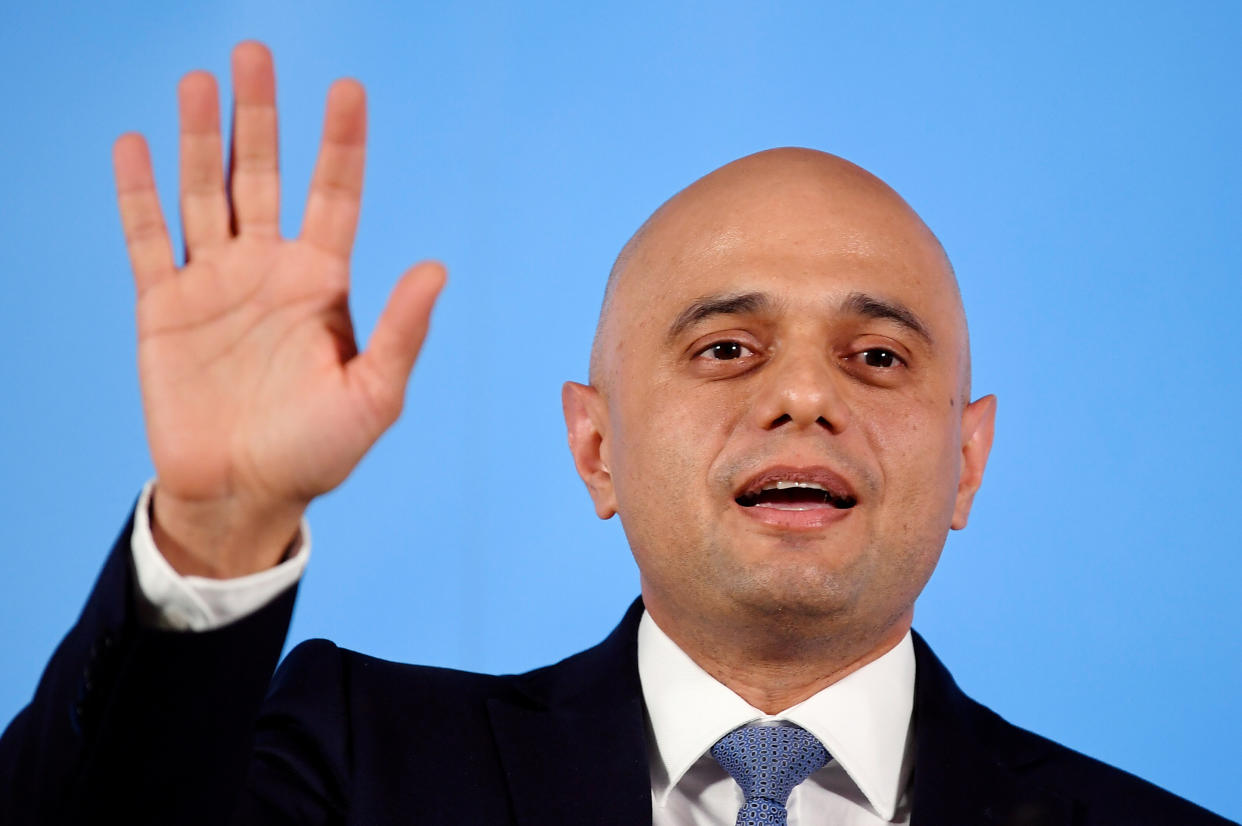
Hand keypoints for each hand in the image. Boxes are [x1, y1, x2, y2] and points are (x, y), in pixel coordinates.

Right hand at [112, 42, 444, 577]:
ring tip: (198, 81)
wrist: (245, 494)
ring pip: (205, 192)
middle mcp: (269, 271)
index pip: (334, 195)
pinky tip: (136, 146)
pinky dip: (140, 195)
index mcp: (322, 284)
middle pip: (263, 174)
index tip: (347, 88)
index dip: (340, 142)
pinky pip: (149, 239)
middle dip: (259, 115)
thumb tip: (437, 267)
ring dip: (198, 138)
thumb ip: (400, 331)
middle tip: (253, 53)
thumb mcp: (373, 396)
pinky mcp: (165, 309)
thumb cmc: (319, 452)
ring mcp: (215, 285)